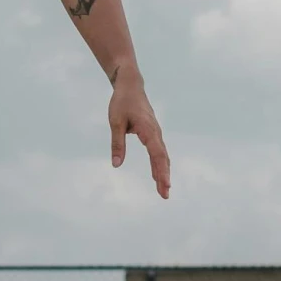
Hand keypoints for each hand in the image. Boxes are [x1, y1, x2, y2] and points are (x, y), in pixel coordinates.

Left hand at [110, 81, 169, 196]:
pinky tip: (158, 175)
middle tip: (164, 195)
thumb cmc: (122, 102)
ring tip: (163, 190)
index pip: (157, 154)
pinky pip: (158, 151)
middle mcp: (156, 132)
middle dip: (164, 177)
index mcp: (148, 130)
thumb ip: (117, 144)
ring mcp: (156, 132)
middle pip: (163, 158)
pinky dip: (160, 164)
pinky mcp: (153, 133)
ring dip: (163, 173)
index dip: (161, 171)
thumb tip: (116, 164)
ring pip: (162, 156)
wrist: (130, 85)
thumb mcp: (115, 122)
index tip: (164, 184)